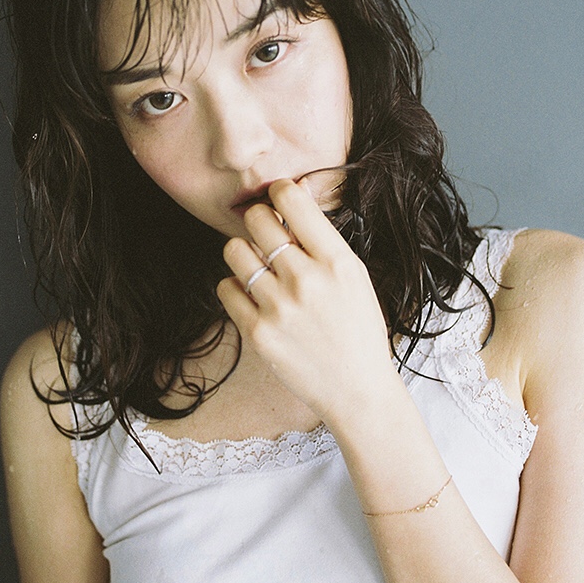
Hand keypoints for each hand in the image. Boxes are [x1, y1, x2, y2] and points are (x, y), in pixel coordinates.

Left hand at [216, 179, 398, 427]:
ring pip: (234, 250)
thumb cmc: (358, 330)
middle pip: (256, 220)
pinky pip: (225, 287)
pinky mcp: (257, 332)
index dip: (279, 192)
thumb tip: (293, 191)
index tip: (279, 202)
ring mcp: (279, 307)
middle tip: (268, 238)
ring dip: (244, 254)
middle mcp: (306, 279)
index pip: (291, 199)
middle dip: (259, 222)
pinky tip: (254, 298)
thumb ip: (321, 238)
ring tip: (260, 269)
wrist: (357, 391)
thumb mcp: (354, 276)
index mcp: (337, 261)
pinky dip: (236, 288)